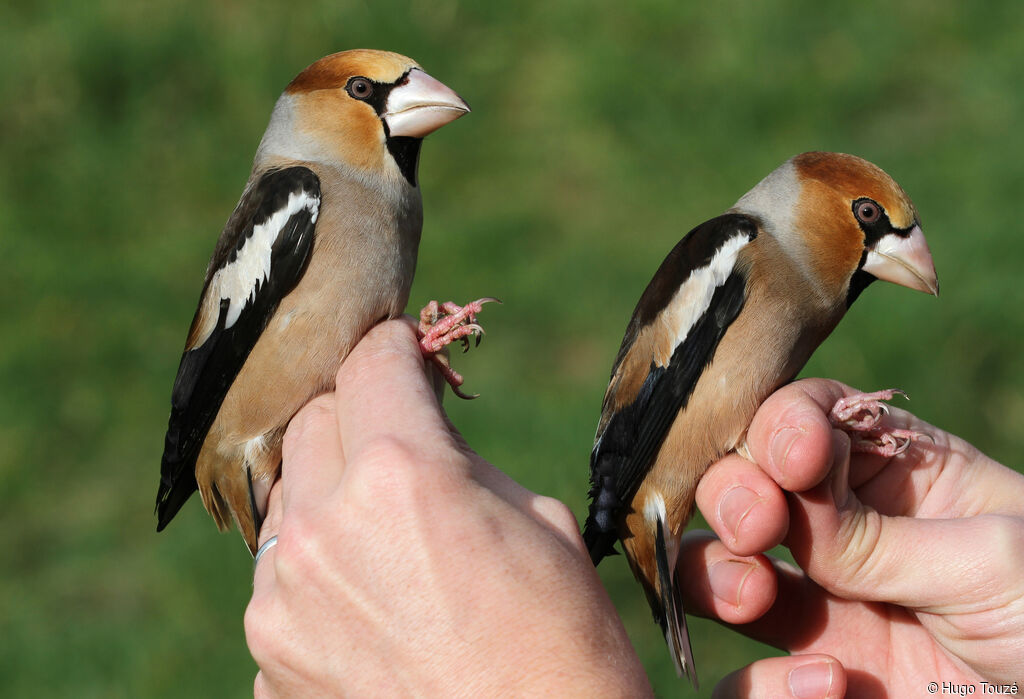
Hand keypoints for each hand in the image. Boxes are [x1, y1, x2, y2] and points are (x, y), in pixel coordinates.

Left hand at [245, 319, 650, 697]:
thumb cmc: (564, 640)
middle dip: (356, 416)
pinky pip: (282, 581)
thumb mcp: (536, 520)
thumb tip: (419, 429)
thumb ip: (458, 461)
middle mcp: (326, 526)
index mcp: (403, 474)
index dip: (393, 347)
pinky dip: (319, 574)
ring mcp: (283, 598)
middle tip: (396, 439)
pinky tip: (372, 605)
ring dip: (331, 496)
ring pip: (289, 501)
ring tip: (387, 537)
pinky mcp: (268, 658)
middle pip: (314, 421)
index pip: (371, 363)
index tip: (400, 350)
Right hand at [682, 378, 1023, 697]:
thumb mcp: (989, 558)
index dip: (781, 426)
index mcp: (895, 475)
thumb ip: (873, 535)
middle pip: (739, 488)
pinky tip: (831, 685)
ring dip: (715, 577)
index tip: (799, 460)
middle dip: (733, 496)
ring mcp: (826, 613)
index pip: (804, 419)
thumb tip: (780, 508)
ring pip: (714, 576)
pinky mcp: (818, 687)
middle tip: (758, 529)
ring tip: (757, 597)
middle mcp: (845, 535)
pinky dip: (765, 685)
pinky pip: (744, 683)